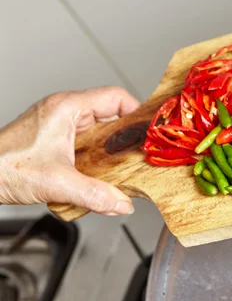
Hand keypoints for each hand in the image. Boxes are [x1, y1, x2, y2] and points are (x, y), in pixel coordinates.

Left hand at [0, 86, 139, 214]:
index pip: (116, 97)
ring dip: (109, 150)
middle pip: (110, 115)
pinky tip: (96, 176)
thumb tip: (123, 203)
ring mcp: (57, 124)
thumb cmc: (2, 167)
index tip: (148, 134)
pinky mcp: (52, 139)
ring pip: (98, 130)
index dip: (137, 113)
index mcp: (66, 108)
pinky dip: (95, 158)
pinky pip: (85, 142)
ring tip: (119, 169)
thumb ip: (95, 195)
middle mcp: (63, 111)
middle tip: (138, 156)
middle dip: (126, 137)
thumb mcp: (56, 183)